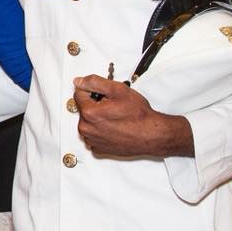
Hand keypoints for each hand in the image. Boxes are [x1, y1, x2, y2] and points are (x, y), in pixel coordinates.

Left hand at [73, 75, 193, 157]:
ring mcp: (92, 140)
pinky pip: (93, 135)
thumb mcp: (118, 90)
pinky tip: (113, 128)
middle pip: (83, 108)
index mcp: (89, 113)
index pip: (78, 93)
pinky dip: (100, 130)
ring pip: (88, 122)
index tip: (102, 94)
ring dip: (97, 118)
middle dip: (95, 104)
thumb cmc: (139, 116)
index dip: (91, 90)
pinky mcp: (98, 149)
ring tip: (114, 117)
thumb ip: (95, 82)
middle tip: (112, 106)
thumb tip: (79, 81)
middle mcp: (87, 129)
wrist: (152, 135)